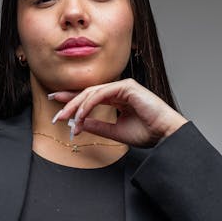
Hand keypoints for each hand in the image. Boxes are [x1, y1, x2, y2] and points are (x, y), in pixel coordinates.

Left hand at [50, 78, 188, 147]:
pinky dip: (88, 105)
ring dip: (77, 107)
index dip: (72, 100)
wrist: (165, 135)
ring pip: (92, 92)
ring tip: (67, 120)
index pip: (90, 96)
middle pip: (88, 92)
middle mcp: (119, 90)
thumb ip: (98, 126)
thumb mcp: (115, 131)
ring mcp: (123, 86)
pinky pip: (101, 93)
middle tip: (56, 115)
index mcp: (117, 98)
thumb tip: (78, 124)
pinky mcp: (127, 86)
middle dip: (69, 103)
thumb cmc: (147, 133)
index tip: (56, 105)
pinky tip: (81, 116)